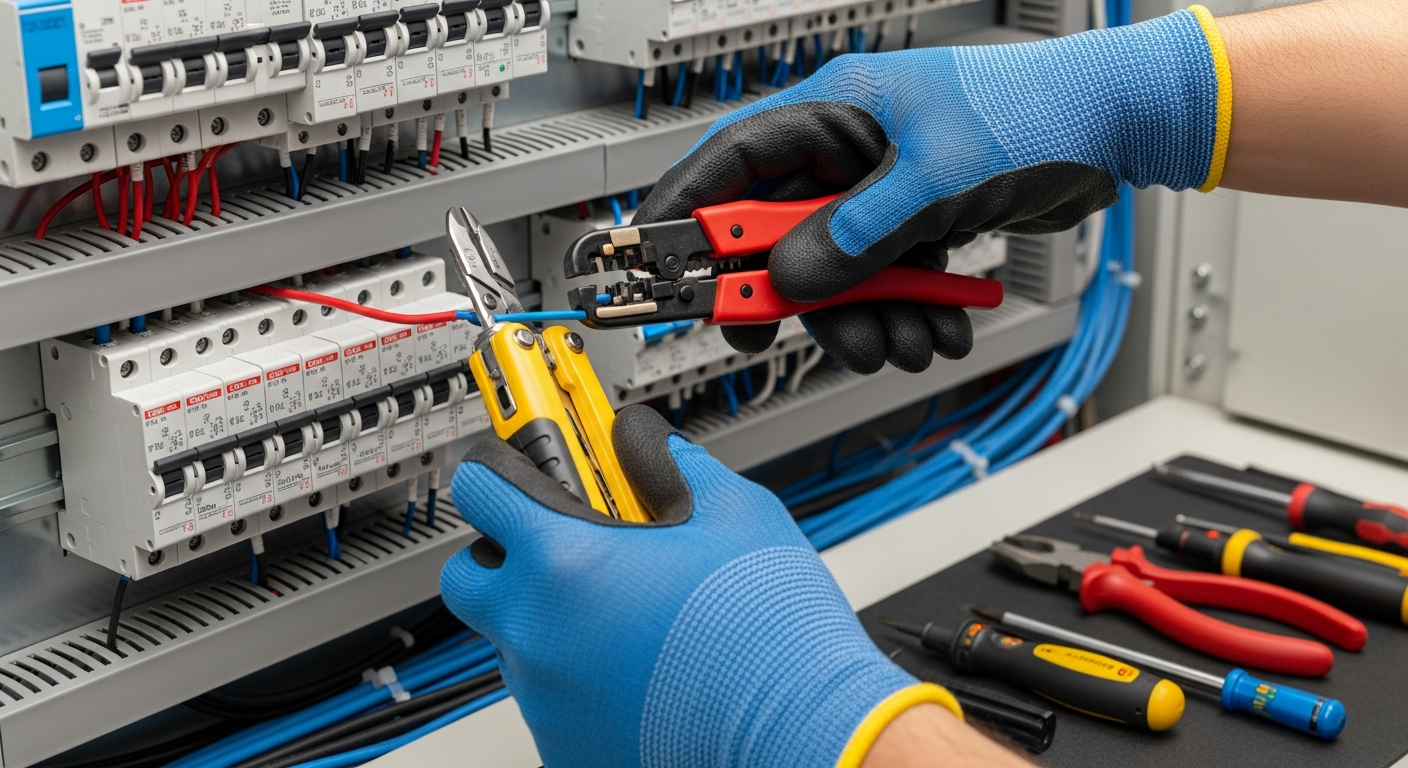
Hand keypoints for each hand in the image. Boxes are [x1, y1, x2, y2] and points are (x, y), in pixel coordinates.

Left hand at [440, 406, 961, 766]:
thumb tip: (646, 443)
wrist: (802, 731)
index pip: (480, 491)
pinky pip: (549, 698)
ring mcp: (545, 697)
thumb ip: (671, 463)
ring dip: (549, 621)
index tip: (516, 469)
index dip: (499, 470)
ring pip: (513, 642)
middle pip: (470, 576)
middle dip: (505, 554)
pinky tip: (637, 669)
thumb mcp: (734, 511)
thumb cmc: (771, 632)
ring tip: (627, 618)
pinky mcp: (565, 747)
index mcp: (565, 562)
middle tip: (564, 547)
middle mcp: (536, 632)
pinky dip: (578, 679)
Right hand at [636, 7, 1228, 373]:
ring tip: (903, 343)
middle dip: (796, 296)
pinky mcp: (911, 223)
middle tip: (791, 335)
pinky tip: (938, 328)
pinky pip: (883, 282)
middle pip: (776, 235)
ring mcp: (878, 191)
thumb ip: (857, 237)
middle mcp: (845, 150)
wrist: (1118, 125)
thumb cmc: (1037, 110)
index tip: (656, 267)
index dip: (684, 217)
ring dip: (864, 319)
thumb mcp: (936, 178)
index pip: (728, 163)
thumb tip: (794, 280)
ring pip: (834, 272)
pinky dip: (906, 313)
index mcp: (832, 109)